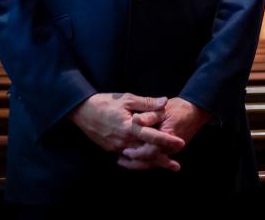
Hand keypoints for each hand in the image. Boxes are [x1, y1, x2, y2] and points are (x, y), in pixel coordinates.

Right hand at [68, 93, 185, 158]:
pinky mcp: (111, 150)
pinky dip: (137, 162)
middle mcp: (124, 141)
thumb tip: (165, 102)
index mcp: (130, 127)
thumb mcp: (127, 98)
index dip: (167, 140)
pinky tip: (145, 164)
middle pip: (147, 153)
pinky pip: (127, 159)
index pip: (152, 136)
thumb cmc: (106, 102)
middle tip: (177, 166)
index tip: (181, 143)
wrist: (83, 111)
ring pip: (138, 159)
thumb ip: (147, 102)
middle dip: (163, 159)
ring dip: (152, 163)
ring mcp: (117, 147)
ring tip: (165, 166)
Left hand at [117, 97, 211, 170]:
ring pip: (154, 162)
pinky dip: (148, 161)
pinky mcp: (171, 150)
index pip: (151, 151)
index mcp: (167, 138)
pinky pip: (158, 159)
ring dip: (140, 164)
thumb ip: (149, 115)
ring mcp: (172, 151)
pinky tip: (137, 159)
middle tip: (120, 160)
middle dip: (135, 162)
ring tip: (125, 162)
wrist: (195, 111)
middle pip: (151, 161)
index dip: (137, 152)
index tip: (125, 152)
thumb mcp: (163, 110)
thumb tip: (135, 119)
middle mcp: (170, 148)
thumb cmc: (178, 109)